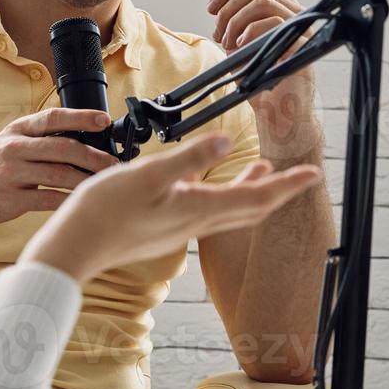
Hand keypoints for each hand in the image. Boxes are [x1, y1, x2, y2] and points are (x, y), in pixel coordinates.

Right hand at [0, 108, 118, 229]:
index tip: (104, 120)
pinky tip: (84, 203)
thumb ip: (36, 140)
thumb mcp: (6, 144)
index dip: (81, 117)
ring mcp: (11, 174)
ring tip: (106, 184)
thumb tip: (80, 140)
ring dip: (88, 179)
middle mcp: (13, 148)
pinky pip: (48, 199)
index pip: (53, 118)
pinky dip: (69, 201)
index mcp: (16, 131)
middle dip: (94, 155)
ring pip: (59, 174)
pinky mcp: (11, 200)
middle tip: (115, 163)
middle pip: (63, 147)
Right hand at [20, 134, 321, 282]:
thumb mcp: (149, 174)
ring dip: (249, 193)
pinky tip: (203, 185)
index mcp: (198, 208)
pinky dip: (219, 197)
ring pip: (228, 212)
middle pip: (249, 208)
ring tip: (259, 171)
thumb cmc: (106, 211)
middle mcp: (195, 224)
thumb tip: (226, 141)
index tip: (312, 174)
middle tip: (297, 176)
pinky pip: (205, 214)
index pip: (256, 197)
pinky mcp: (164, 233)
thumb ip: (189, 158)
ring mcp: (180, 231)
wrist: (77, 248)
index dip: (287, 185)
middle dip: (276, 190)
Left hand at [208, 0, 318, 155]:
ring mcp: (302, 28)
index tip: (211, 10)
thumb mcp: (237, 39)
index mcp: (281, 7)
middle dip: (228, 9)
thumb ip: (230, 8)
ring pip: (262, 2)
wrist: (277, 113)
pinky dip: (249, 34)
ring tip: (230, 46)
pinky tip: (241, 51)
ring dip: (236, 22)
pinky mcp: (303, 46)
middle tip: (220, 36)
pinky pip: (275, 23)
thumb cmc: (259, 77)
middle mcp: (295, 13)